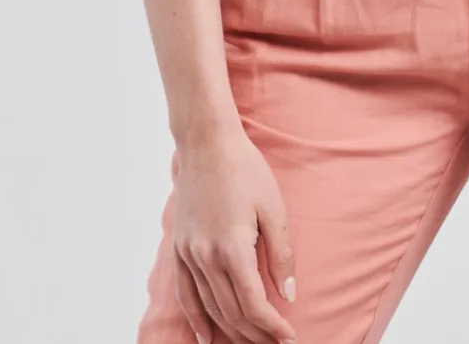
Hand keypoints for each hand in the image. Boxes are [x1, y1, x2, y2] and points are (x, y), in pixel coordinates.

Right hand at [171, 123, 297, 343]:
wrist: (207, 144)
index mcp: (233, 248)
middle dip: (255, 334)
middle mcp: (206, 258)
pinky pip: (186, 294)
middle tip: (276, 343)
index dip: (272, 326)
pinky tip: (207, 337)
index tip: (289, 337)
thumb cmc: (245, 170)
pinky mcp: (179, 249)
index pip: (253, 304)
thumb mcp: (273, 208)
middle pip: (231, 312)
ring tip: (252, 342)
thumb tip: (288, 294)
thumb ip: (281, 254)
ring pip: (210, 308)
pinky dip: (197, 318)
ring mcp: (188, 255)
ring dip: (231, 331)